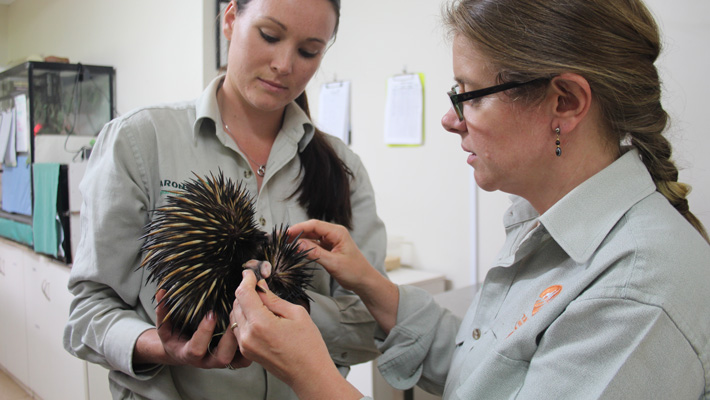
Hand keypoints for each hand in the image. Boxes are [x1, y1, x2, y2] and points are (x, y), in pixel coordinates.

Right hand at [144, 289, 248, 368]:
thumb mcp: (165, 325)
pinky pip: (246, 357)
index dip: (203, 333)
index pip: (196, 349)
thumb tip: (161, 292)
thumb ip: (163, 311)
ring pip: (237, 359)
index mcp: (188, 354)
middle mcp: (206, 361)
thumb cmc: (175, 336)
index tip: (210, 314)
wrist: (182, 350)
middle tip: (235, 316)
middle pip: (221, 358)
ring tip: (248, 319)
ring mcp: (221, 361)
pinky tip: (254, 325)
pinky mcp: (233, 359)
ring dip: (244, 340)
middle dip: (229, 338)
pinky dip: (251, 343)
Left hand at [230, 270, 361, 398]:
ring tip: (262, 302)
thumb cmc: (308, 345)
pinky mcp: (246, 351)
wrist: (309, 374)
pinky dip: (245, 317)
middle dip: (246, 291)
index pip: (243, 293)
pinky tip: (260, 316)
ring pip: (235, 315)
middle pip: (236, 303)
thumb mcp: (296, 314)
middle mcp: (248, 335)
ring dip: (244, 305)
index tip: (251, 272)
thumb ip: (273, 299)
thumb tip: (260, 286)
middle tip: (259, 285)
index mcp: (261, 323)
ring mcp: (245, 345)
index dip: (246, 279)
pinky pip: (238, 328)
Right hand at [287, 219, 399, 333]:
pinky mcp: (329, 249)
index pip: (314, 225)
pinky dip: (305, 246)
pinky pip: (314, 244)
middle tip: (281, 238)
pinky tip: (295, 249)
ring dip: (299, 239)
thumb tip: (298, 244)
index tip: (286, 234)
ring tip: (285, 243)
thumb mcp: (333, 263)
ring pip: (311, 236)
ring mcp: (331, 241)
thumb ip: (315, 253)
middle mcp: (334, 234)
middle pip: (311, 229)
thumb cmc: (354, 271)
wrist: (364, 281)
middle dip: (296, 233)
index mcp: (337, 232)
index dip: (299, 228)